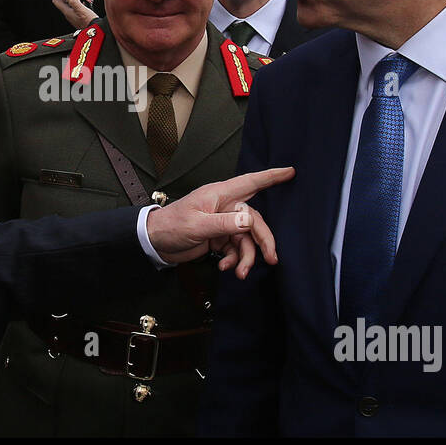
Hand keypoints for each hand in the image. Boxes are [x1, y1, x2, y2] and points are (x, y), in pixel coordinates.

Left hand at [52, 0, 96, 28]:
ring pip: (72, 2)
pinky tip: (87, 1)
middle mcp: (69, 14)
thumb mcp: (81, 9)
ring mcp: (74, 15)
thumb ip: (73, 0)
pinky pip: (79, 6)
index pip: (56, 0)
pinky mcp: (80, 16)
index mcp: (67, 12)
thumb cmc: (89, 23)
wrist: (96, 31)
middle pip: (65, 0)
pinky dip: (82, 1)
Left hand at [146, 167, 294, 278]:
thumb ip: (224, 223)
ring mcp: (222, 222)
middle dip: (264, 240)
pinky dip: (234, 259)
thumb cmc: (171, 226)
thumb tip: (249, 220)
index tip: (290, 172)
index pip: (250, 182)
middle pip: (254, 221)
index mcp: (220, 195)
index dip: (271, 177)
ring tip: (240, 272)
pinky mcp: (219, 237)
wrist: (154, 242)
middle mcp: (224, 207)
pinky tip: (226, 268)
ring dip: (246, 257)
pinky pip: (235, 248)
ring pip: (246, 239)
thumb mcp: (197, 225)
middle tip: (271, 259)